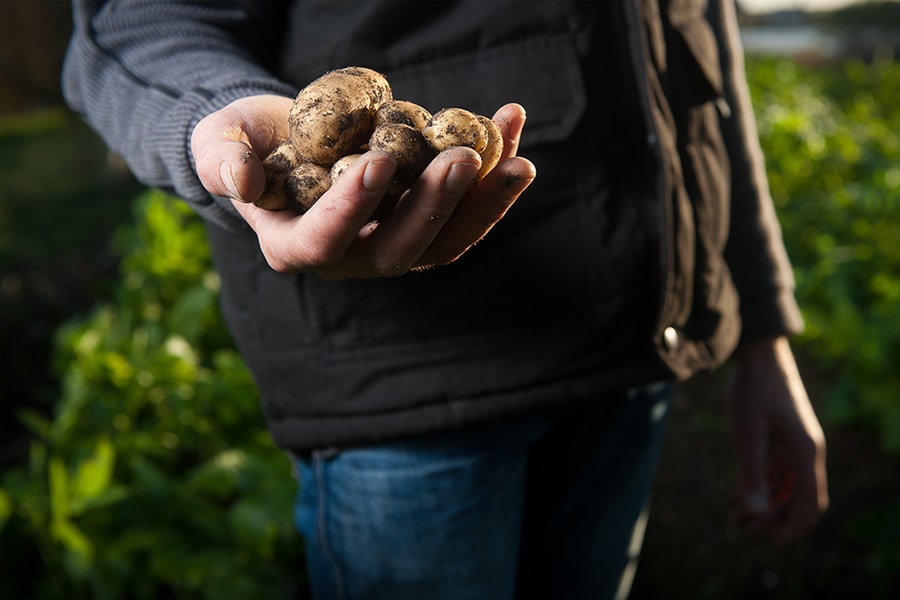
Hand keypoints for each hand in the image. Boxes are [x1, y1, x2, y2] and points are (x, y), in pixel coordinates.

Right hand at [191, 95, 535, 278]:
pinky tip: (512, 128)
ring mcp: (390, 243)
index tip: (380, 160)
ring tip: (518, 160)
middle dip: (435, 206)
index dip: (352, 208)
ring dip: (483, 204)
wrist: (282, 139)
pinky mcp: (422, 222)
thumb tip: (241, 182)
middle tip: (465, 158)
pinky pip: (463, 211)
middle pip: (399, 250)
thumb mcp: (218, 143)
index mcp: (294, 245)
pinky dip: (492, 177)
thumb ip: (222, 161)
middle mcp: (349, 257)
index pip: (324, 240)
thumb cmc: (243, 141)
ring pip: (444, 242)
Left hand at [727, 335, 828, 545]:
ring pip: (787, 489)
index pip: (810, 504)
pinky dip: (763, 490)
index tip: (770, 544)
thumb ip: (751, 473)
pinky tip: (741, 500)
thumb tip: (754, 514)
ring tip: (737, 522)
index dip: (793, 528)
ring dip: (767, 508)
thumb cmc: (753, 390)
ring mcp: (795, 445)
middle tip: (744, 534)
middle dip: (775, 522)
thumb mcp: (748, 433)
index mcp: (806, 453)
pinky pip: (778, 474)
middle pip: (800, 501)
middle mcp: (806, 452)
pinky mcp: (782, 438)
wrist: (757, 354)